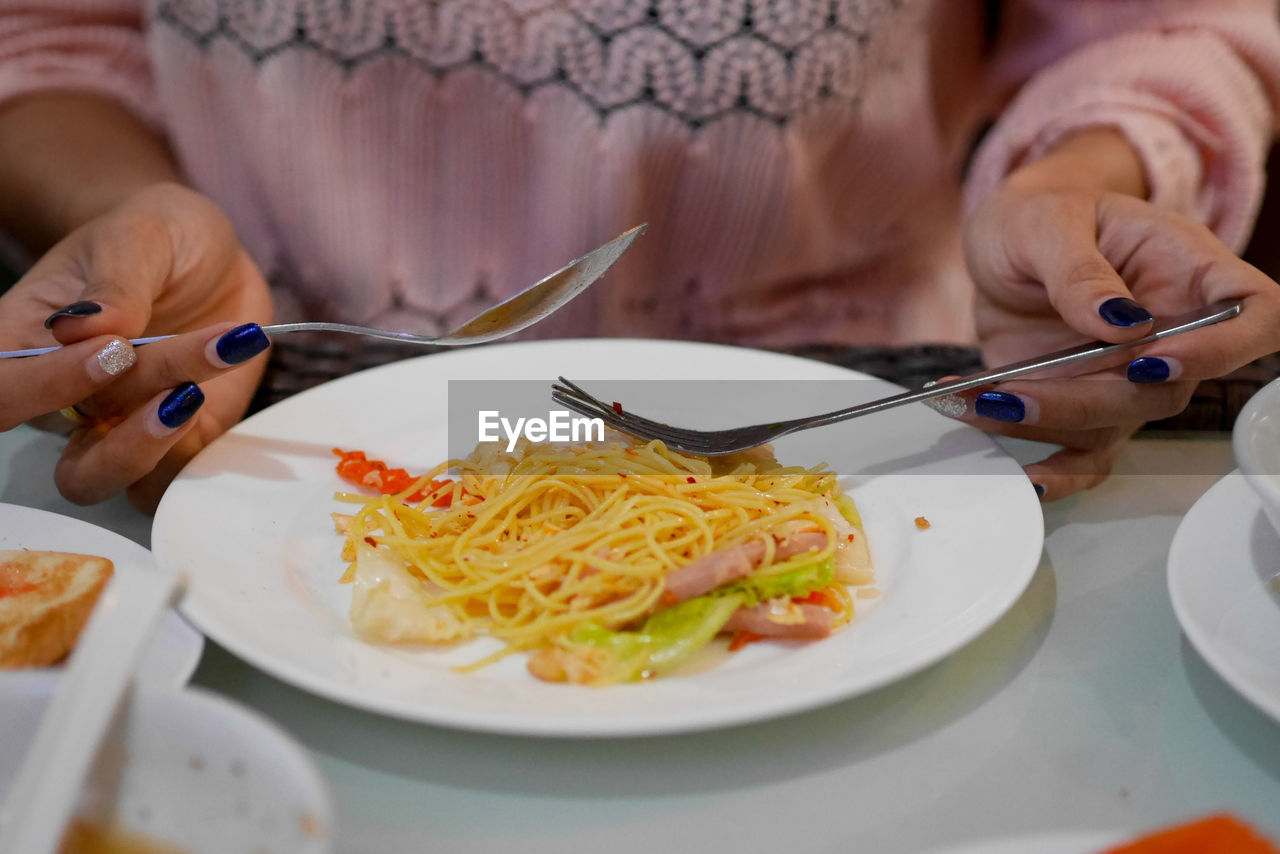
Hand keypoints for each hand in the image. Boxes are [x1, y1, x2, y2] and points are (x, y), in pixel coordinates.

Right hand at [0, 183, 273, 510]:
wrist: (211, 256)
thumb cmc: (157, 237)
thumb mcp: (141, 234)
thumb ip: (117, 279)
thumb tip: (85, 326)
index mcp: (27, 342)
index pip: (3, 392)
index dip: (44, 387)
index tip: (113, 349)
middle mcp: (68, 400)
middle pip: (68, 462)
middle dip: (124, 433)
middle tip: (177, 383)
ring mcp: (121, 427)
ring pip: (114, 482)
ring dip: (158, 449)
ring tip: (197, 392)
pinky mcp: (180, 439)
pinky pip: (173, 479)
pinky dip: (199, 452)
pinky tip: (220, 398)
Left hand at [961, 132, 1279, 499]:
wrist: (1004, 244)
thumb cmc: (1041, 216)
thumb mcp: (1049, 221)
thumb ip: (1080, 269)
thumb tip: (1119, 321)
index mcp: (1188, 269)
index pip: (1255, 314)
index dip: (1221, 349)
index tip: (1151, 360)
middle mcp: (1171, 333)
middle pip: (1166, 392)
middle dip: (1086, 401)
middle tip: (1012, 390)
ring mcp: (1128, 377)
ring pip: (1113, 427)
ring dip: (1041, 426)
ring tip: (973, 402)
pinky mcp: (1084, 403)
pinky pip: (1078, 451)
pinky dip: (1034, 457)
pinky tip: (981, 430)